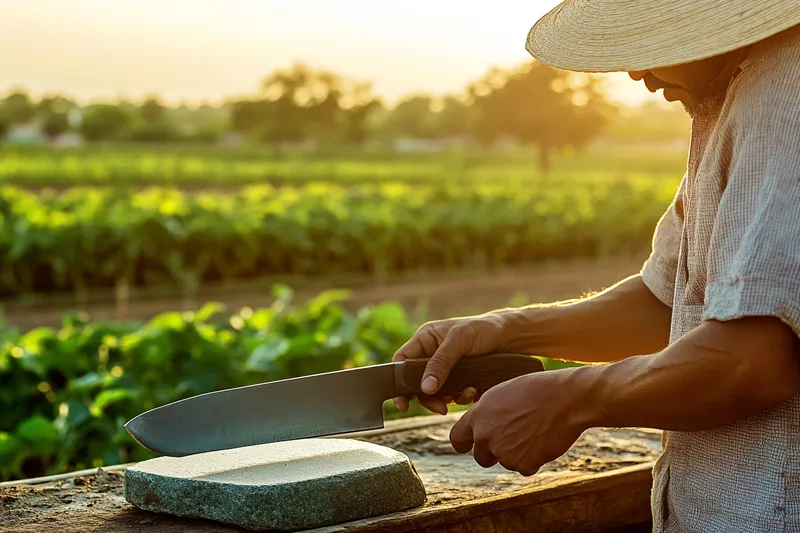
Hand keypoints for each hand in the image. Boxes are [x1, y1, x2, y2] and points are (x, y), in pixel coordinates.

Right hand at [392, 311, 515, 414]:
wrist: (512, 336)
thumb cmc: (484, 329)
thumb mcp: (459, 341)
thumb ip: (441, 363)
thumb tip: (425, 388)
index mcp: (425, 339)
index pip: (402, 361)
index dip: (399, 382)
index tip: (403, 402)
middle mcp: (432, 354)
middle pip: (417, 382)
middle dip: (428, 397)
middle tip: (440, 407)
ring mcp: (445, 367)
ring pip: (434, 391)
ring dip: (447, 398)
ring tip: (466, 394)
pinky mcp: (459, 378)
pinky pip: (452, 394)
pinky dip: (460, 397)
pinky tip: (473, 392)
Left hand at [449, 368, 593, 475]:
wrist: (566, 398)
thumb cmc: (537, 390)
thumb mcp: (502, 394)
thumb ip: (487, 413)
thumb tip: (480, 427)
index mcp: (478, 415)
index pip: (457, 438)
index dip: (465, 443)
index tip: (471, 445)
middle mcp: (485, 435)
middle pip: (480, 457)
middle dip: (493, 453)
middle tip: (513, 439)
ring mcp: (503, 451)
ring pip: (505, 462)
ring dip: (517, 453)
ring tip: (534, 430)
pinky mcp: (523, 464)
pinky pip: (525, 468)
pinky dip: (534, 459)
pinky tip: (543, 440)